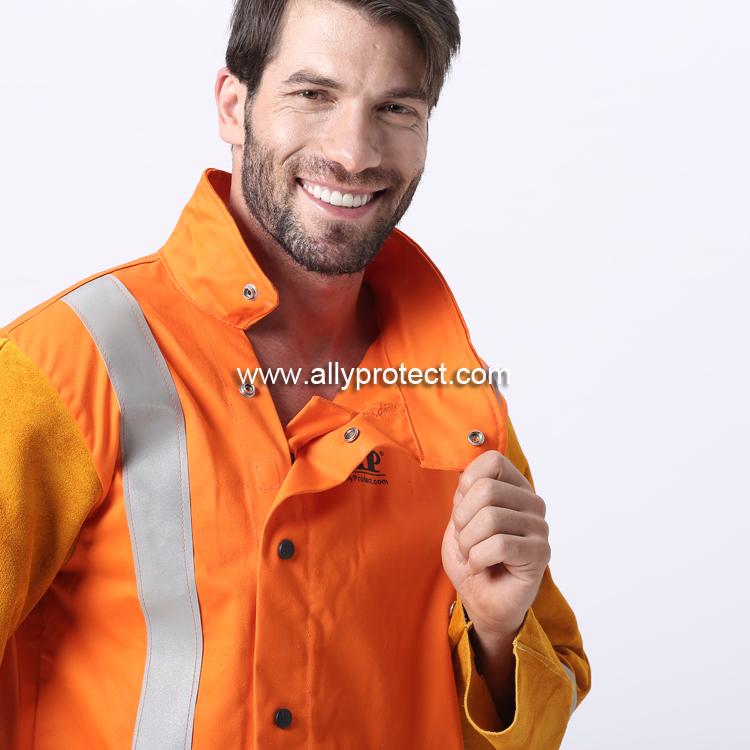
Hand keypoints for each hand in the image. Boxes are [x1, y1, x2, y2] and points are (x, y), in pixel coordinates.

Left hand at [441, 449, 550, 638]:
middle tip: (465, 540)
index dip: (466, 484)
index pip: (492, 461)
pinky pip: (499, 545)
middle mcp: (532, 503)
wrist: (481, 600)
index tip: (463, 511)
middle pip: (486, 490)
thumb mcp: (459, 519)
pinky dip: (478, 558)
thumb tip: (465, 472)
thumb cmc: (472, 557)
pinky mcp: (540, 553)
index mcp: (514, 487)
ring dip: (468, 543)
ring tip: (472, 555)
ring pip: (490, 518)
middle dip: (462, 519)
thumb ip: (465, 493)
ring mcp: (539, 527)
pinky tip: (481, 566)